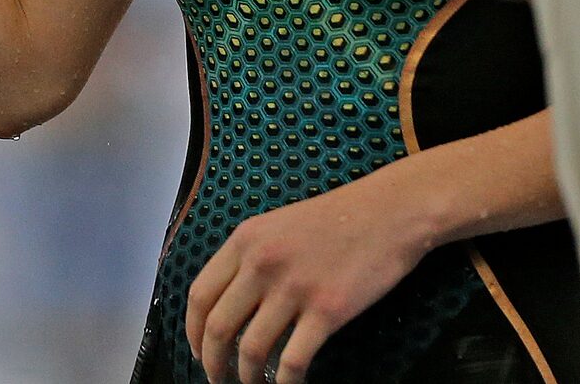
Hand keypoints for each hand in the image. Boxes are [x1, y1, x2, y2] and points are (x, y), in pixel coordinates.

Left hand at [187, 177, 431, 381]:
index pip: (200, 294)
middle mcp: (261, 264)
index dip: (193, 329)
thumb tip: (231, 301)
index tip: (197, 349)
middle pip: (218, 325)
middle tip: (216, 377)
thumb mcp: (275, 225)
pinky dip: (286, 380)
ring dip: (247, 375)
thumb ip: (250, 258)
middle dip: (212, 360)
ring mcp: (293, 288)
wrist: (386, 212)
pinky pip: (294, 358)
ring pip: (252, 347)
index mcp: (243, 241)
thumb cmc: (334, 219)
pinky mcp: (328, 310)